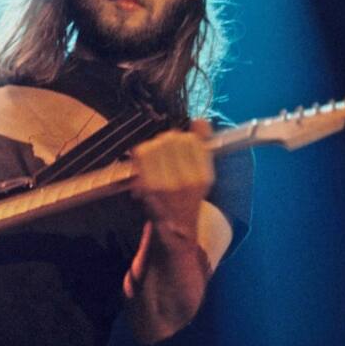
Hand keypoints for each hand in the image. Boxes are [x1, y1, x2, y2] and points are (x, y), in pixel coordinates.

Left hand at [130, 119, 213, 234]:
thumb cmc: (188, 192)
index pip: (191, 140)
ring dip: (155, 143)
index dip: (186, 136)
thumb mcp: (202, 170)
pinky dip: (143, 150)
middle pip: (172, 139)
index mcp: (202, 177)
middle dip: (168, 138)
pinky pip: (142, 153)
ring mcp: (165, 185)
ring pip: (156, 145)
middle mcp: (185, 182)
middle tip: (167, 146)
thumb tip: (200, 120)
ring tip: (158, 152)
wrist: (176, 225)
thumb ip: (202, 143)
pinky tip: (147, 157)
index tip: (184, 142)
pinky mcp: (147, 185)